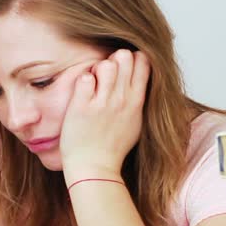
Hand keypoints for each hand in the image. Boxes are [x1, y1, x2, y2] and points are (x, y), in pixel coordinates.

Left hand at [59, 49, 149, 184]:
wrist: (94, 168)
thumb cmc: (113, 148)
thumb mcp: (135, 123)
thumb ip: (138, 100)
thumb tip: (140, 81)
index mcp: (136, 102)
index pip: (143, 62)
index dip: (132, 59)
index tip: (123, 70)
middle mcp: (122, 100)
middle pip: (124, 57)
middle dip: (114, 59)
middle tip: (106, 74)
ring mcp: (102, 103)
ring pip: (105, 64)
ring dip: (97, 69)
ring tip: (93, 83)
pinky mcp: (82, 107)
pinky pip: (85, 78)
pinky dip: (83, 81)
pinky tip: (82, 92)